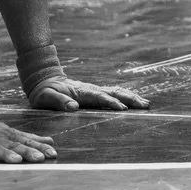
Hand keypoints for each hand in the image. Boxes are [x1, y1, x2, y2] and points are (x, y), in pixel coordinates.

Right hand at [0, 116, 56, 163]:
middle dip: (27, 151)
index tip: (52, 154)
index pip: (26, 140)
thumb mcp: (8, 132)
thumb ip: (28, 138)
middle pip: (13, 144)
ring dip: (5, 154)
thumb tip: (50, 141)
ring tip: (15, 161)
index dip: (39, 147)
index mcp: (7, 134)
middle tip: (39, 159)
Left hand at [27, 76, 150, 111]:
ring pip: (117, 92)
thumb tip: (73, 106)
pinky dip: (126, 96)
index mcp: (82, 92)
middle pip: (114, 93)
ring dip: (132, 97)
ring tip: (146, 103)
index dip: (111, 102)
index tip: (123, 109)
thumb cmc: (44, 92)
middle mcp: (92, 89)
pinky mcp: (95, 93)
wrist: (44, 80)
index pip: (100, 97)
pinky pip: (114, 93)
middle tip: (144, 105)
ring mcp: (94, 90)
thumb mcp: (46, 97)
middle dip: (130, 99)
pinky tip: (134, 100)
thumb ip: (59, 101)